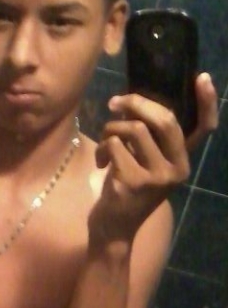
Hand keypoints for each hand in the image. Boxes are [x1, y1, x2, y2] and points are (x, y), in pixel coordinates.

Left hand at [91, 72, 218, 242]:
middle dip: (136, 103)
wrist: (114, 230)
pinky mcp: (135, 182)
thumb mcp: (144, 164)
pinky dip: (103, 148)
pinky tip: (102, 163)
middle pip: (164, 120)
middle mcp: (177, 169)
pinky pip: (115, 145)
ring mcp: (157, 177)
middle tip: (114, 103)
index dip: (206, 102)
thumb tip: (134, 102)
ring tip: (106, 144)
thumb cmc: (127, 192)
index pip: (203, 129)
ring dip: (112, 129)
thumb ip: (149, 139)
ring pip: (134, 129)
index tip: (202, 77)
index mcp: (183, 162)